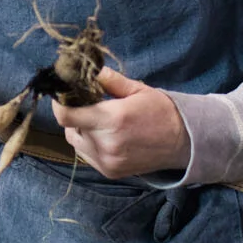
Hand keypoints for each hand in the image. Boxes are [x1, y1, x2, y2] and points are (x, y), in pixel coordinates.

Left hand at [53, 68, 188, 180]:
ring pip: (76, 143)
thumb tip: (90, 70)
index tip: (61, 96)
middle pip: (70, 128)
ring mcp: (107, 161)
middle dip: (75, 115)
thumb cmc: (161, 111)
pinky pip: (87, 155)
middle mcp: (107, 143)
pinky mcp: (110, 172)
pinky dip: (89, 144)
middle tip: (89, 106)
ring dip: (80, 130)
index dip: (58, 104)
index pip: (66, 116)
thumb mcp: (138, 90)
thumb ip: (111, 81)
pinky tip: (106, 136)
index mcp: (112, 119)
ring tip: (99, 122)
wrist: (183, 142)